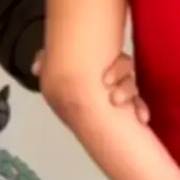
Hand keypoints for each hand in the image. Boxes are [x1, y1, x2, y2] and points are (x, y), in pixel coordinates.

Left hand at [32, 51, 149, 124]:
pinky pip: (141, 107)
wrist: (80, 111)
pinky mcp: (131, 108)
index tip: (105, 81)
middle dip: (124, 86)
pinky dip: (142, 111)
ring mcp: (124, 92)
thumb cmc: (67, 89)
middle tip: (114, 98)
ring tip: (132, 112)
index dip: (116, 68)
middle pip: (128, 72)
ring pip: (134, 89)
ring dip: (134, 99)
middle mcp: (114, 76)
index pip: (117, 60)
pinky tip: (142, 119)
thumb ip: (47, 64)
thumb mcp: (55, 76)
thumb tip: (37, 68)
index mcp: (100, 65)